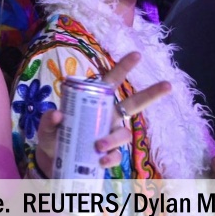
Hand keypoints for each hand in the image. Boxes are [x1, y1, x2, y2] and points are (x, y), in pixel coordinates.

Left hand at [34, 52, 171, 176]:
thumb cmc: (53, 136)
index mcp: (95, 100)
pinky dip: (110, 157)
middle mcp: (108, 115)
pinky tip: (101, 161)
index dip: (124, 67)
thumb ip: (49, 120)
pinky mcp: (109, 153)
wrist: (54, 160)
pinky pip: (117, 155)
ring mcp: (111, 134)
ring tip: (98, 146)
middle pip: (134, 104)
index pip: (111, 81)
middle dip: (151, 94)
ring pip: (123, 133)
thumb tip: (58, 114)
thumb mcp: (46, 127)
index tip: (137, 54)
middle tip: (168, 84)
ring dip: (113, 139)